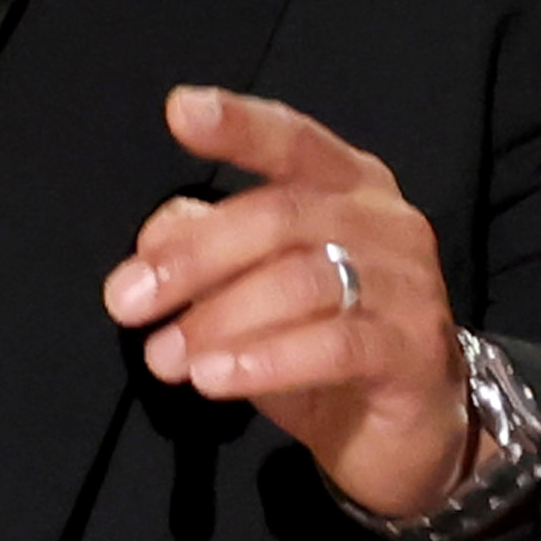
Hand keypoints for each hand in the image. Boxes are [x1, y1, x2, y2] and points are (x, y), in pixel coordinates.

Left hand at [101, 85, 473, 520]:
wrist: (412, 429)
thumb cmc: (323, 346)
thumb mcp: (255, 291)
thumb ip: (208, 251)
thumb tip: (153, 239)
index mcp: (349, 186)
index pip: (294, 142)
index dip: (241, 125)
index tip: (180, 111)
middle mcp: (386, 221)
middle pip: (281, 215)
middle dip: (194, 257)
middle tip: (127, 302)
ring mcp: (409, 284)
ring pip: (303, 280)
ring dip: (220, 318)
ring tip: (165, 356)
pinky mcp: (413, 349)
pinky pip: (335, 345)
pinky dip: (266, 359)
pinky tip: (215, 379)